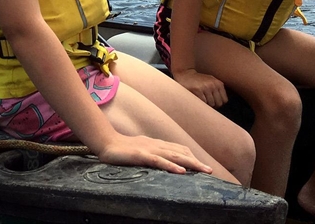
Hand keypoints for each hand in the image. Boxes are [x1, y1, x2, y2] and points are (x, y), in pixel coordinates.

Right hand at [94, 133, 212, 175]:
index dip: (192, 157)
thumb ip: (152, 155)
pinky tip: (180, 171)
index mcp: (156, 144)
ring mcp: (148, 149)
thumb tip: (164, 162)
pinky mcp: (140, 155)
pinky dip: (171, 165)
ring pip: (174, 155)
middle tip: (210, 171)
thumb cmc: (122, 149)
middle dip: (196, 162)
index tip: (203, 167)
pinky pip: (158, 160)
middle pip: (180, 152)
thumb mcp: (141, 151)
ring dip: (190, 163)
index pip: (178, 149)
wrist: (105, 142)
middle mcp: (156, 144)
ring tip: (203, 171)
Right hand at [174, 69, 228, 107]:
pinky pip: (203, 102)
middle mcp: (213, 85)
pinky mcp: (197, 90)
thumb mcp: (211, 81)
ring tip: (201, 100)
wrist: (185, 74)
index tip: (213, 102)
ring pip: (211, 104)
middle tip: (207, 102)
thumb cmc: (198, 80)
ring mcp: (205, 87)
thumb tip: (223, 103)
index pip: (224, 100)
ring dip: (206, 104)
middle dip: (213, 105)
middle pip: (218, 103)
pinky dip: (201, 102)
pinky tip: (197, 98)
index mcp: (218, 83)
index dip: (219, 103)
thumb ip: (218, 90)